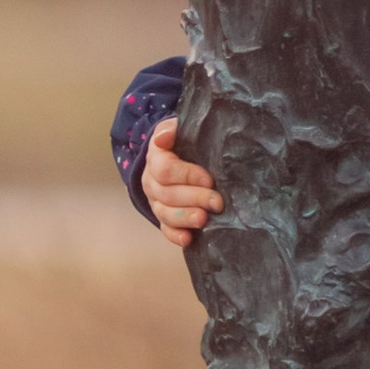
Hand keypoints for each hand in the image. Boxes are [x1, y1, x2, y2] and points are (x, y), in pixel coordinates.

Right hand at [142, 117, 222, 242]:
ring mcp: (156, 202)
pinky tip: (189, 239)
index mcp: (155, 159)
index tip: (210, 179)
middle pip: (168, 195)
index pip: (165, 170)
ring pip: (165, 214)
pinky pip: (165, 229)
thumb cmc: (184, 142)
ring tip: (204, 220)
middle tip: (217, 202)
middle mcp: (151, 182)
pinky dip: (176, 236)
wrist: (178, 155)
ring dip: (186, 218)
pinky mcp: (163, 217)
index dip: (187, 175)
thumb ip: (172, 129)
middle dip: (194, 198)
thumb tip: (164, 136)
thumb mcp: (179, 130)